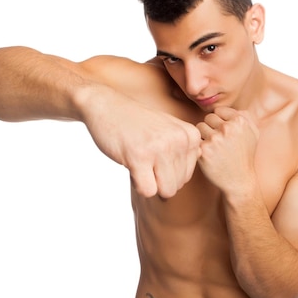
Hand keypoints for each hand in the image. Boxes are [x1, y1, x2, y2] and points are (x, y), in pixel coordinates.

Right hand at [84, 90, 201, 197]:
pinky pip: (148, 190)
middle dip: (158, 180)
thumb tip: (188, 174)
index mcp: (190, 135)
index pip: (187, 175)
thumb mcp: (169, 130)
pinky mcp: (140, 156)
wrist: (106, 106)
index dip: (167, 172)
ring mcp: (160, 147)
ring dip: (149, 183)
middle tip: (144, 158)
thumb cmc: (136, 123)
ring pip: (166, 190)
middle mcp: (180, 139)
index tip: (154, 153)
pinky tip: (131, 164)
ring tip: (139, 161)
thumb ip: (184, 150)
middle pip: (178, 185)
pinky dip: (137, 184)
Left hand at [196, 107, 259, 193]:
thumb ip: (246, 115)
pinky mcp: (203, 151)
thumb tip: (231, 107)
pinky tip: (208, 154)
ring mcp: (214, 140)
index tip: (225, 133)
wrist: (239, 181)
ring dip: (204, 136)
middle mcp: (227, 128)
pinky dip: (199, 147)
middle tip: (219, 142)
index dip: (221, 122)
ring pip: (199, 127)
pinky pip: (195, 140)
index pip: (219, 111)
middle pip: (208, 118)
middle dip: (212, 128)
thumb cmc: (245, 156)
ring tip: (214, 148)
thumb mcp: (253, 133)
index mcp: (239, 121)